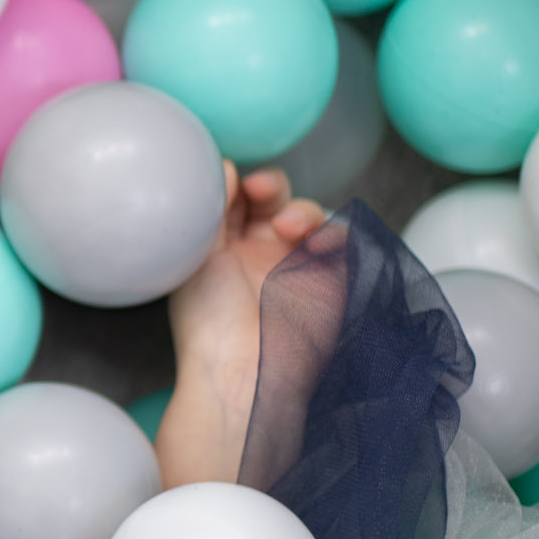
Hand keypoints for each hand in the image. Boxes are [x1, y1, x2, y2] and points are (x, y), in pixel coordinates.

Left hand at [156, 165, 329, 486]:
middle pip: (272, 198)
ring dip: (300, 209)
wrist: (241, 373)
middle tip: (260, 191)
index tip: (231, 180)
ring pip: (307, 214)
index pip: (234, 198)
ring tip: (286, 228)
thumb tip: (222, 165)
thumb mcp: (197, 257)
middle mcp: (258, 252)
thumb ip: (211, 211)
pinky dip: (333, 232)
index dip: (237, 182)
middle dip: (270, 185)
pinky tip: (317, 241)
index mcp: (221, 247)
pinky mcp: (327, 280)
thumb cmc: (208, 322)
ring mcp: (294, 264)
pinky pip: (340, 241)